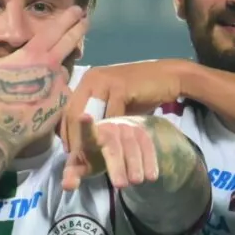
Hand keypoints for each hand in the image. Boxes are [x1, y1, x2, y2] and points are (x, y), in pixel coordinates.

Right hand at [0, 7, 85, 140]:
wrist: (7, 126)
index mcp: (35, 53)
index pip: (56, 30)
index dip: (68, 18)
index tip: (78, 10)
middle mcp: (52, 64)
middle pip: (70, 41)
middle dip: (79, 28)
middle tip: (86, 19)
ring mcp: (61, 82)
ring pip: (67, 67)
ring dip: (65, 63)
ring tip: (59, 66)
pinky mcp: (64, 99)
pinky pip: (64, 89)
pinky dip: (60, 87)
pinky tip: (51, 91)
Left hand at [60, 60, 186, 162]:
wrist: (167, 77)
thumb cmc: (141, 93)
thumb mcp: (115, 103)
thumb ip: (100, 113)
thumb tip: (86, 135)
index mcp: (88, 81)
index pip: (68, 109)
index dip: (67, 132)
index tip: (71, 151)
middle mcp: (92, 78)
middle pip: (73, 112)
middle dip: (74, 137)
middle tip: (79, 157)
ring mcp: (105, 81)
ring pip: (87, 114)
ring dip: (90, 137)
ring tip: (91, 155)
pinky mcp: (120, 87)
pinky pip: (110, 114)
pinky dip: (111, 131)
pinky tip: (113, 143)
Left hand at [62, 116, 159, 191]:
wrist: (114, 139)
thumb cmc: (93, 154)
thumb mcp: (81, 166)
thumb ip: (72, 176)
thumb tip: (66, 187)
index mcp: (91, 136)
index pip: (87, 132)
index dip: (85, 125)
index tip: (84, 117)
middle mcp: (109, 129)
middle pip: (113, 146)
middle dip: (117, 165)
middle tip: (120, 185)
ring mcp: (127, 129)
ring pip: (132, 146)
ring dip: (135, 164)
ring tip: (136, 182)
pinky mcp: (142, 133)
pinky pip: (147, 146)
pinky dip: (150, 161)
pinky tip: (151, 177)